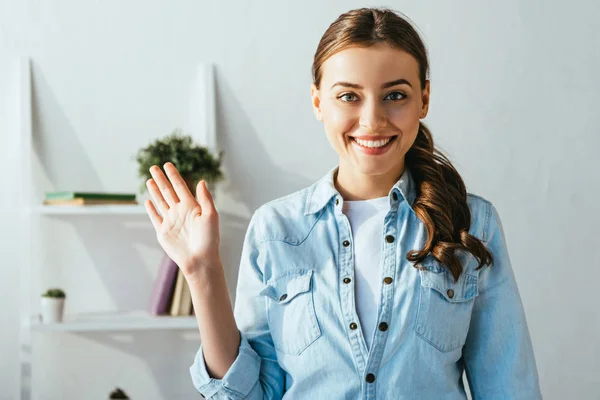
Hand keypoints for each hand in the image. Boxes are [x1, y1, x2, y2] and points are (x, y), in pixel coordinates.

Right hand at [144, 162, 220, 277]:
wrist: (200, 260)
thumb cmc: (209, 239)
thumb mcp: (211, 216)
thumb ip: (205, 199)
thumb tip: (201, 181)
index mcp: (192, 206)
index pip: (180, 186)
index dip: (173, 175)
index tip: (167, 164)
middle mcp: (180, 211)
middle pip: (168, 191)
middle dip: (161, 179)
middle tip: (154, 167)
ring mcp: (171, 221)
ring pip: (160, 202)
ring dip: (155, 190)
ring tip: (149, 179)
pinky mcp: (163, 232)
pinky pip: (155, 217)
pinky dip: (151, 209)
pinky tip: (147, 201)